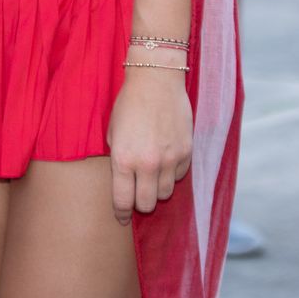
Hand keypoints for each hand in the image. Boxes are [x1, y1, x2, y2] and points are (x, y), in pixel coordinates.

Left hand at [107, 67, 192, 225]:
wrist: (156, 79)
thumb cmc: (129, 103)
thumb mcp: (112, 131)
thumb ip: (118, 158)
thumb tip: (123, 180)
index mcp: (123, 159)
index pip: (123, 201)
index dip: (121, 214)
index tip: (121, 218)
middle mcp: (147, 164)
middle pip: (146, 204)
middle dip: (140, 204)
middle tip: (136, 196)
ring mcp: (169, 159)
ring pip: (164, 193)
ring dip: (156, 189)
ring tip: (151, 175)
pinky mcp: (186, 152)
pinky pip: (179, 176)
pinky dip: (172, 174)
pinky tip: (165, 160)